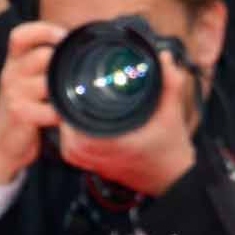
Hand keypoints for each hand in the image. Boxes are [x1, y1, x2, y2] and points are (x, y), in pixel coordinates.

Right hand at [0, 20, 66, 187]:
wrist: (1, 145)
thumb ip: (45, 64)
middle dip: (63, 66)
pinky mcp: (20, 113)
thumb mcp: (26, 82)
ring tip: (71, 98)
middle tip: (75, 78)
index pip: (21, 35)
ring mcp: (14, 93)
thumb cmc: (22, 109)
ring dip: (66, 91)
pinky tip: (64, 118)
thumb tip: (83, 48)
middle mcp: (10, 74)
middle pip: (43, 56)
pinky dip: (63, 114)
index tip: (63, 37)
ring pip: (50, 81)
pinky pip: (51, 109)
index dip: (44, 31)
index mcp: (13, 62)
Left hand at [58, 42, 200, 197]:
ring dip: (73, 108)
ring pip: (62, 122)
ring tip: (88, 94)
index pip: (72, 109)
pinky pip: (65, 132)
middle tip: (89, 81)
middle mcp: (85, 152)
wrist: (167, 177)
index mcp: (105, 142)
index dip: (77, 89)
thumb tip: (164, 57)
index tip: (87, 77)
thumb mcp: (172, 112)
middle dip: (75, 96)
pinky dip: (73, 120)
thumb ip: (169, 83)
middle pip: (64, 112)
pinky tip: (88, 110)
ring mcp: (78, 157)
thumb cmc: (169, 148)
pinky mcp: (76, 158)